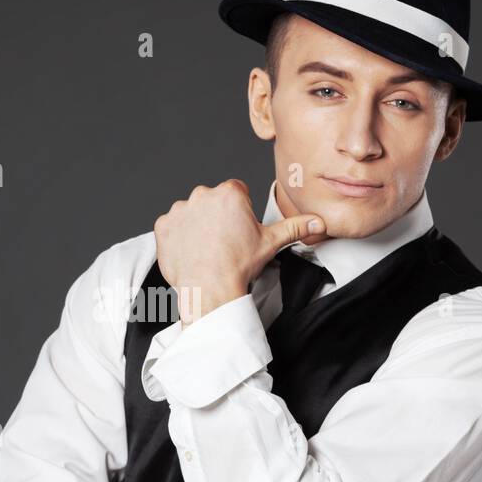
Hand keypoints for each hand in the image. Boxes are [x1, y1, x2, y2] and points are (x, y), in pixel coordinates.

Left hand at [153, 178, 326, 324]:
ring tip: (208, 249)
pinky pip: (171, 227)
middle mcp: (202, 195)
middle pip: (212, 201)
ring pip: (191, 213)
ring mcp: (180, 210)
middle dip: (218, 217)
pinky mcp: (163, 226)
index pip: (236, 192)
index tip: (239, 229)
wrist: (209, 288)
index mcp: (229, 193)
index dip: (240, 212)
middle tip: (225, 242)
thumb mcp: (271, 242)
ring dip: (197, 226)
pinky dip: (178, 237)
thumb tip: (318, 221)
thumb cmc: (238, 265)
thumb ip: (295, 227)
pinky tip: (191, 251)